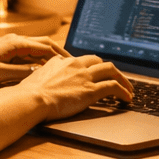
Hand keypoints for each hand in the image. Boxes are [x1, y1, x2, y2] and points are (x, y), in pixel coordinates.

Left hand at [0, 33, 67, 86]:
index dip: (61, 56)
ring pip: (35, 49)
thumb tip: (41, 73)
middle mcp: (14, 41)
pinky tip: (41, 70)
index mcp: (15, 43)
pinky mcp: (4, 52)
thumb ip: (21, 73)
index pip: (46, 47)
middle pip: (43, 44)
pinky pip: (26, 54)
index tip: (73, 65)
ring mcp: (9, 46)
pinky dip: (36, 60)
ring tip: (60, 70)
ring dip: (48, 57)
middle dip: (58, 54)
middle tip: (72, 66)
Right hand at [17, 53, 133, 121]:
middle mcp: (75, 65)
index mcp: (62, 61)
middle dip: (110, 70)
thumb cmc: (29, 93)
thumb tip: (43, 77)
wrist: (31, 99)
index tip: (97, 73)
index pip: (83, 59)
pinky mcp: (90, 90)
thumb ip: (46, 74)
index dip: (93, 66)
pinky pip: (113, 87)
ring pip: (111, 70)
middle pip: (99, 61)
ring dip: (122, 79)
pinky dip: (123, 91)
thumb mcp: (37, 77)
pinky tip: (127, 99)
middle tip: (116, 78)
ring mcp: (84, 77)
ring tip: (129, 88)